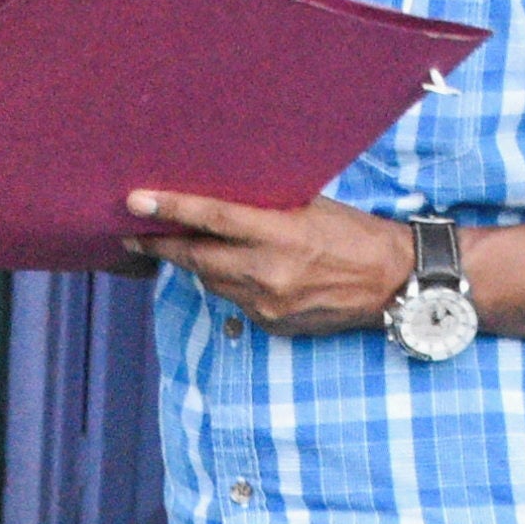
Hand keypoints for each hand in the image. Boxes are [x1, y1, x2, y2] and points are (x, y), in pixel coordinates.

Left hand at [123, 187, 410, 333]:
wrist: (393, 283)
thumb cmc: (354, 234)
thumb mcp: (311, 207)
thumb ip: (264, 207)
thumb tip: (219, 199)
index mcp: (282, 235)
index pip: (213, 221)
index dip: (171, 211)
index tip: (135, 203)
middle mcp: (270, 274)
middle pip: (198, 259)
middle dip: (162, 245)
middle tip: (131, 233)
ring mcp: (268, 305)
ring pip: (213, 282)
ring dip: (196, 264)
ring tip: (177, 246)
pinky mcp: (271, 324)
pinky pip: (235, 301)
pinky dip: (229, 283)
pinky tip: (236, 270)